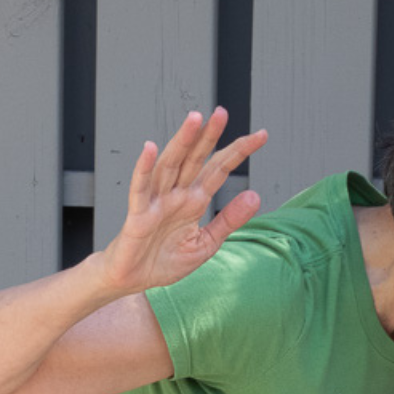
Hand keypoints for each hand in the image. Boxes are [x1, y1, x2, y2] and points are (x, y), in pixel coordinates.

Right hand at [101, 108, 267, 293]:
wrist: (132, 280)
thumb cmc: (163, 261)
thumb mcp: (205, 244)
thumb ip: (229, 221)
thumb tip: (255, 196)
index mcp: (194, 200)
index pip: (219, 169)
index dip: (238, 151)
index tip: (261, 135)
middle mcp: (177, 195)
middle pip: (195, 159)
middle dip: (208, 136)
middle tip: (222, 113)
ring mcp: (157, 202)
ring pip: (170, 165)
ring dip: (181, 142)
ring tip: (195, 120)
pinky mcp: (139, 215)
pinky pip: (141, 189)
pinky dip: (144, 169)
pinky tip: (151, 149)